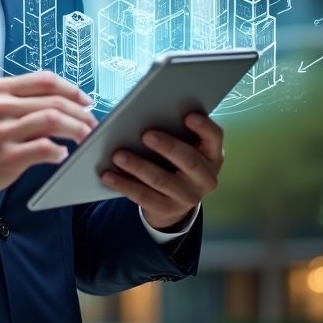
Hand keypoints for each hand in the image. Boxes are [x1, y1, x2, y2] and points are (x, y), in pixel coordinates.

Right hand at [0, 72, 96, 198]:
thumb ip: (18, 98)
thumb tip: (58, 100)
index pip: (45, 80)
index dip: (71, 89)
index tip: (85, 100)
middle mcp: (1, 106)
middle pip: (55, 101)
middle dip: (80, 112)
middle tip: (91, 122)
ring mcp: (4, 131)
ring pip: (54, 120)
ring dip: (77, 129)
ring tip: (84, 136)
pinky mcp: (8, 156)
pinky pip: (45, 148)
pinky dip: (59, 151)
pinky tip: (61, 154)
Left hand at [100, 113, 224, 230]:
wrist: (176, 201)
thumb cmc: (177, 163)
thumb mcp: (186, 148)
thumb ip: (177, 133)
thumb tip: (151, 112)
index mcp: (212, 155)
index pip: (214, 138)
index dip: (204, 128)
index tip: (188, 116)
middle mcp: (205, 178)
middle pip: (189, 161)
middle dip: (167, 147)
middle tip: (146, 135)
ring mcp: (188, 197)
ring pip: (162, 180)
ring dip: (138, 167)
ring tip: (118, 155)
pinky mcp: (167, 210)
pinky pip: (143, 197)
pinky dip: (124, 185)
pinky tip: (108, 175)